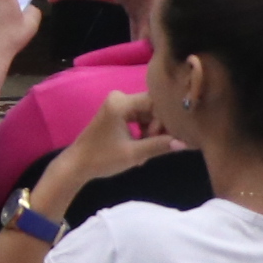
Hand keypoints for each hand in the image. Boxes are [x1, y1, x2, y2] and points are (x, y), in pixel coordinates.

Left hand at [46, 85, 182, 195]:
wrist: (77, 165)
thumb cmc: (102, 159)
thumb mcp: (134, 154)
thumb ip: (159, 145)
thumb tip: (185, 143)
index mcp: (121, 102)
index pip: (156, 103)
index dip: (164, 121)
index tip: (166, 139)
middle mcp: (119, 98)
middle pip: (151, 108)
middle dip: (157, 129)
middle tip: (157, 147)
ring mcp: (116, 104)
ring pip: (146, 114)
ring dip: (150, 133)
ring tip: (146, 153)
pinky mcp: (115, 113)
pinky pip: (138, 118)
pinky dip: (142, 133)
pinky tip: (140, 149)